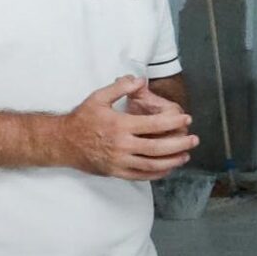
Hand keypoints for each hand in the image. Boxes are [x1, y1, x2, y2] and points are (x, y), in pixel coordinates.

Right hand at [62, 76, 197, 179]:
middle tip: (194, 139)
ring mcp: (119, 162)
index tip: (186, 119)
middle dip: (179, 144)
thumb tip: (140, 79)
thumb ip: (120, 87)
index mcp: (120, 125)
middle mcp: (121, 145)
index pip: (154, 124)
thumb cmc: (82, 118)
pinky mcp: (116, 172)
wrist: (63, 142)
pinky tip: (168, 168)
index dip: (173, 122)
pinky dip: (157, 173)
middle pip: (158, 148)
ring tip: (186, 155)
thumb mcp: (98, 97)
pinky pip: (141, 176)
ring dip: (172, 161)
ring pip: (152, 165)